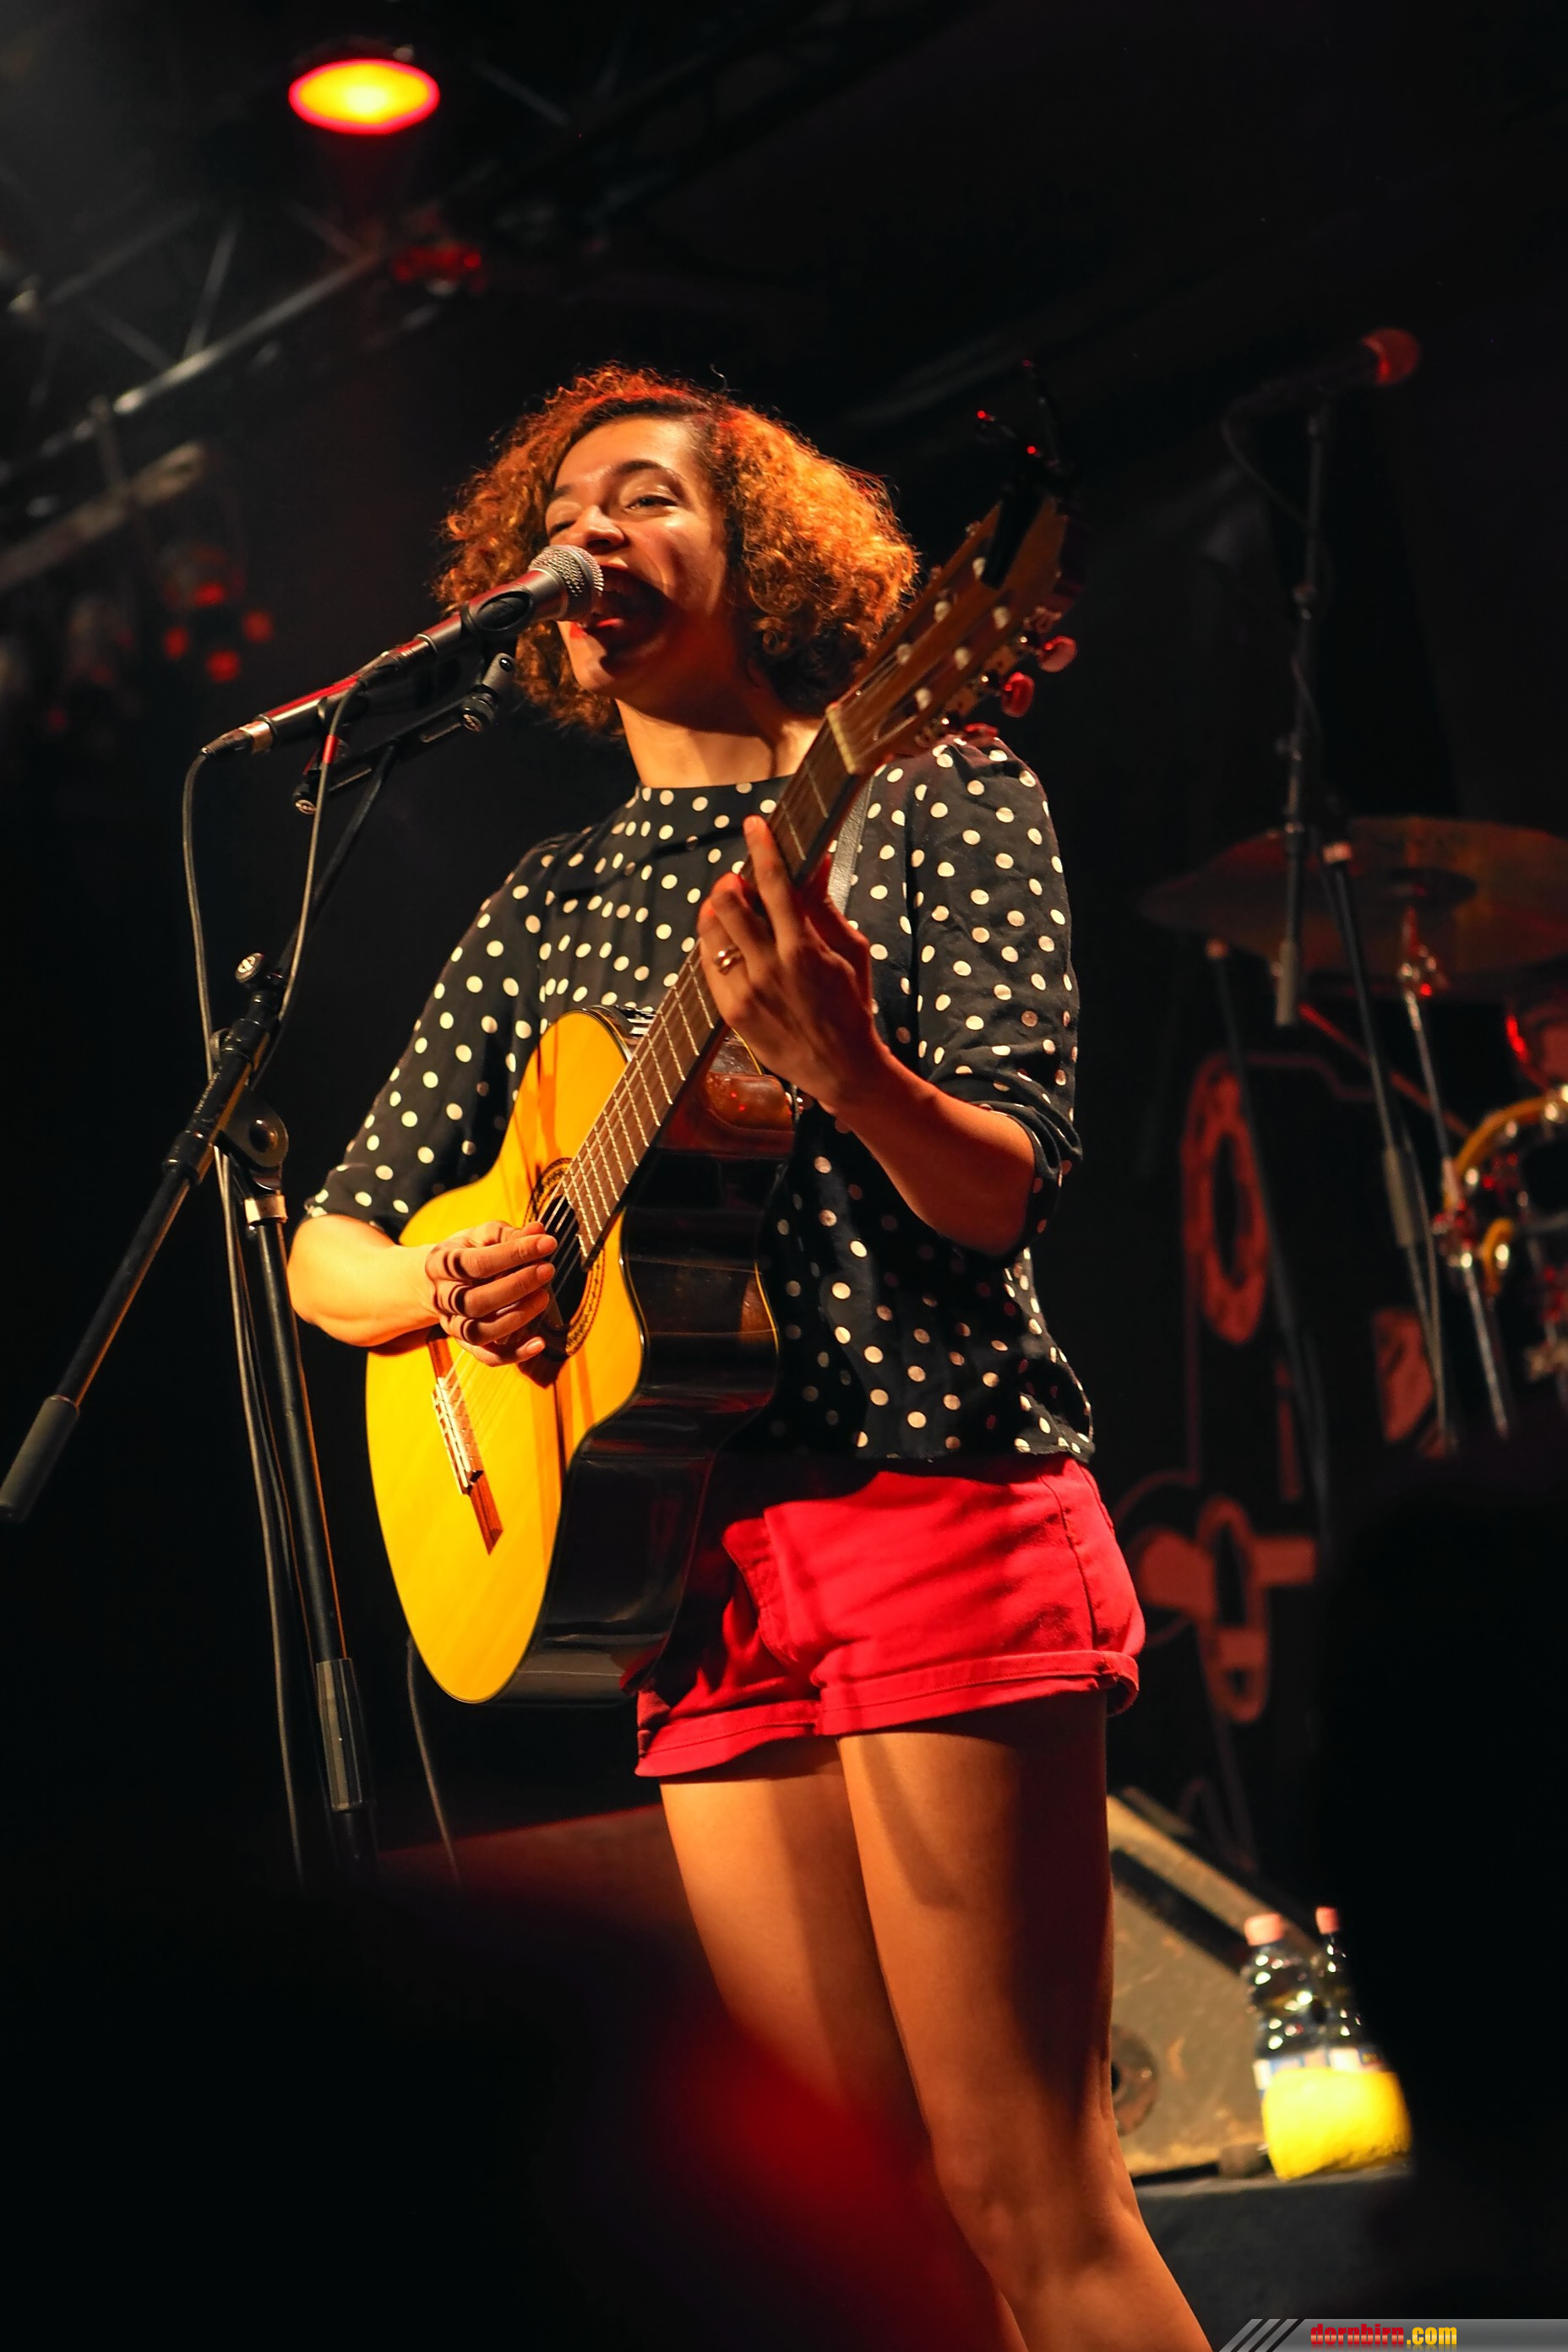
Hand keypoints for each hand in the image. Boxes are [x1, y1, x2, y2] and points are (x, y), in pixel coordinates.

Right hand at [422, 1220, 555, 1366]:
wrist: (437, 1281)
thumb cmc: (466, 1253)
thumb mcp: (479, 1236)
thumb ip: (507, 1234)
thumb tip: (539, 1231)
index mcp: (441, 1265)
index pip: (477, 1263)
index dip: (514, 1253)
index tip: (547, 1243)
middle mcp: (442, 1298)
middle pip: (476, 1301)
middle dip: (516, 1286)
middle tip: (547, 1270)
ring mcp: (452, 1324)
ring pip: (480, 1332)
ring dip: (516, 1317)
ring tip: (544, 1297)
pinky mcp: (466, 1343)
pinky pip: (488, 1356)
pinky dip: (515, 1354)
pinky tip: (540, 1342)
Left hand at [697, 813, 887, 1113]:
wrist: (841, 1068)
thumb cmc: (852, 1005)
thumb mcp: (851, 950)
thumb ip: (825, 905)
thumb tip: (817, 860)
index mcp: (804, 948)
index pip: (774, 883)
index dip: (762, 847)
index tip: (754, 824)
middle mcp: (770, 968)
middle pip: (729, 904)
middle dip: (731, 882)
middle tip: (738, 880)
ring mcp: (746, 991)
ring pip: (712, 932)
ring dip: (716, 910)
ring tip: (728, 907)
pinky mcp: (731, 1012)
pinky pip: (707, 964)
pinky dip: (713, 944)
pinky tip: (725, 941)